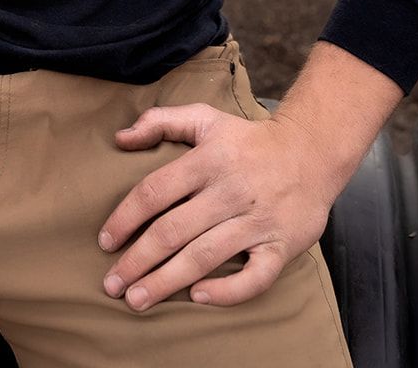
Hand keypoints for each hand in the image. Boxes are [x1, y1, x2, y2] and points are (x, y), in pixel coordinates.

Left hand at [97, 103, 336, 309]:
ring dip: (167, 281)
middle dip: (138, 260)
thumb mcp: (205, 118)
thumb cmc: (249, 140)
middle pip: (173, 231)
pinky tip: (198, 297)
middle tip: (112, 284)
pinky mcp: (280, 246)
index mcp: (207, 161)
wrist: (312, 152)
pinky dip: (227, 291)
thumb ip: (161, 121)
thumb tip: (121, 138)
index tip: (105, 241)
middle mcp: (228, 191)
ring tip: (137, 300)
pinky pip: (253, 277)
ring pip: (204, 256)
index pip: (155, 192)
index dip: (125, 218)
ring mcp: (255, 221)